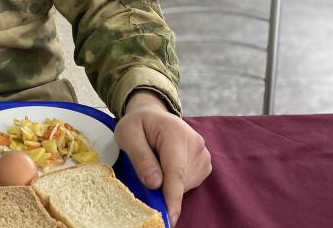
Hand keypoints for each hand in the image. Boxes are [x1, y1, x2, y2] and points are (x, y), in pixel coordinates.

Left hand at [114, 90, 210, 225]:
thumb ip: (140, 157)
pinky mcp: (204, 164)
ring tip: (156, 159)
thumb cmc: (138, 124)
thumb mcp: (127, 134)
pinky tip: (166, 164)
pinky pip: (189, 184)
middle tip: (145, 164)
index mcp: (175, 134)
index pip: (175, 171)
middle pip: (179, 181)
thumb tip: (155, 183)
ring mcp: (203, 155)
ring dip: (168, 182)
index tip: (170, 217)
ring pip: (184, 185)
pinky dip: (175, 182)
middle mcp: (196, 144)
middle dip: (161, 185)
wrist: (153, 115)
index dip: (172, 197)